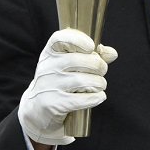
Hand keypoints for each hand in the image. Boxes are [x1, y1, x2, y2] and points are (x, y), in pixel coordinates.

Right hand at [18, 29, 117, 146]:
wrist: (36, 110)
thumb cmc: (58, 82)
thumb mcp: (68, 66)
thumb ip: (92, 57)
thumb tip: (112, 53)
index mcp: (49, 53)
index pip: (59, 38)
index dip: (78, 40)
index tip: (91, 47)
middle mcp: (47, 68)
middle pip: (77, 60)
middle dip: (97, 65)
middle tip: (102, 70)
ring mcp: (48, 86)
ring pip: (82, 80)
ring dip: (98, 82)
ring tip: (100, 85)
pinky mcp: (53, 104)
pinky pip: (80, 100)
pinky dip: (95, 97)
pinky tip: (99, 96)